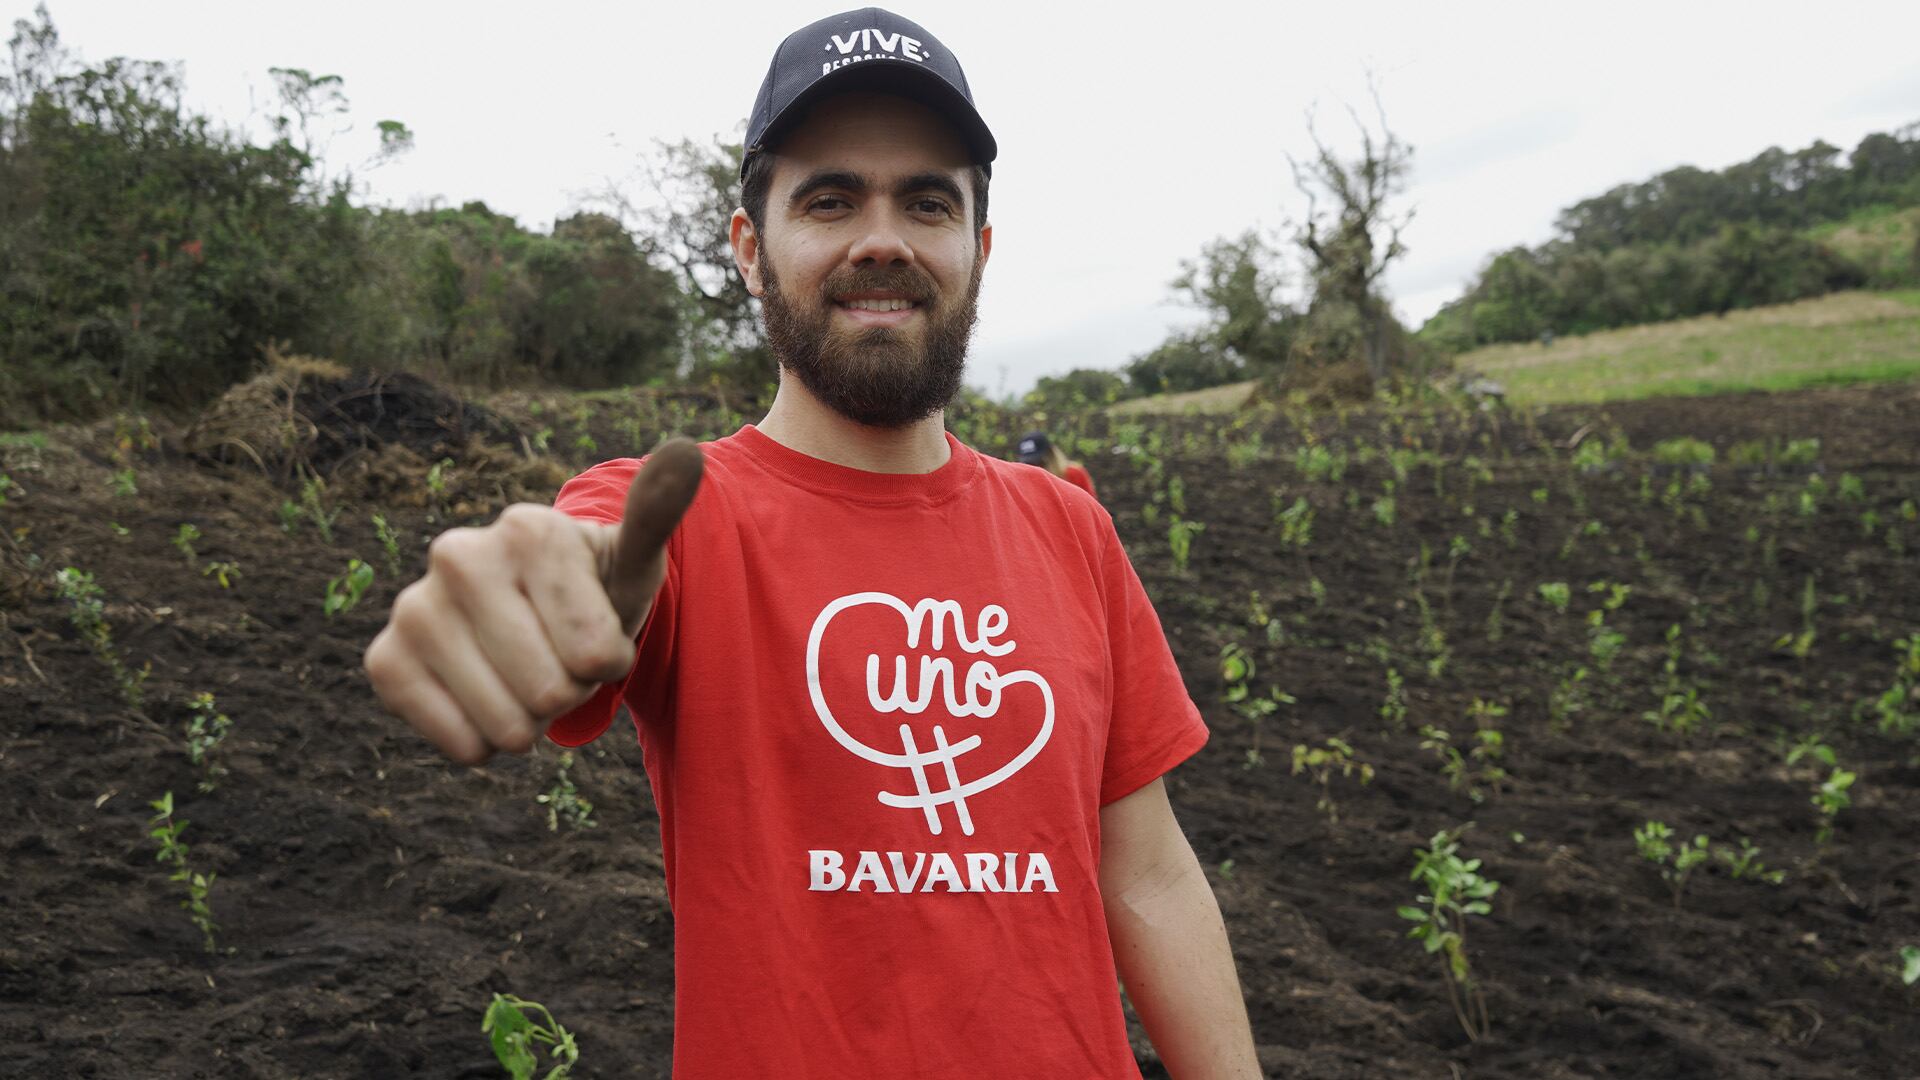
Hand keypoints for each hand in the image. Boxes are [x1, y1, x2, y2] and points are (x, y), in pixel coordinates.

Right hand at [364, 438, 703, 763]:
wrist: (533, 614)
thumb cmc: (594, 590)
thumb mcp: (634, 561)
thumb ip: (656, 515)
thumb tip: (685, 451)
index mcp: (528, 529)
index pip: (596, 655)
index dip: (609, 661)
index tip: (596, 629)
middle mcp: (458, 555)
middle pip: (551, 693)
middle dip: (569, 691)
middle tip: (557, 654)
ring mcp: (413, 605)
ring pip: (507, 727)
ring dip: (530, 720)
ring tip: (524, 672)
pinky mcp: (385, 658)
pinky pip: (459, 742)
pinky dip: (484, 741)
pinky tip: (482, 697)